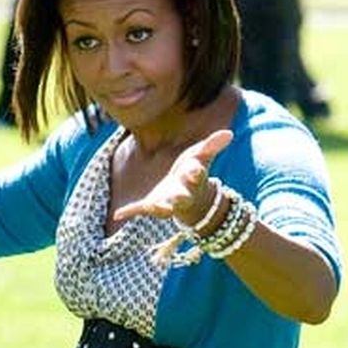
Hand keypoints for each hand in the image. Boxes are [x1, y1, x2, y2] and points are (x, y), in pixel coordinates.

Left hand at [112, 129, 232, 227]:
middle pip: (182, 197)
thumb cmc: (193, 172)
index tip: (195, 170)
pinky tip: (118, 213)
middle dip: (180, 196)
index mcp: (193, 179)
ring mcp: (166, 202)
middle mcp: (181, 194)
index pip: (196, 175)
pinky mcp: (151, 205)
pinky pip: (140, 210)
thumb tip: (229, 133)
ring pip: (163, 208)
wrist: (190, 198)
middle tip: (179, 197)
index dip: (195, 173)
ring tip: (153, 208)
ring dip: (159, 208)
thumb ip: (212, 145)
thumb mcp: (201, 156)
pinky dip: (130, 212)